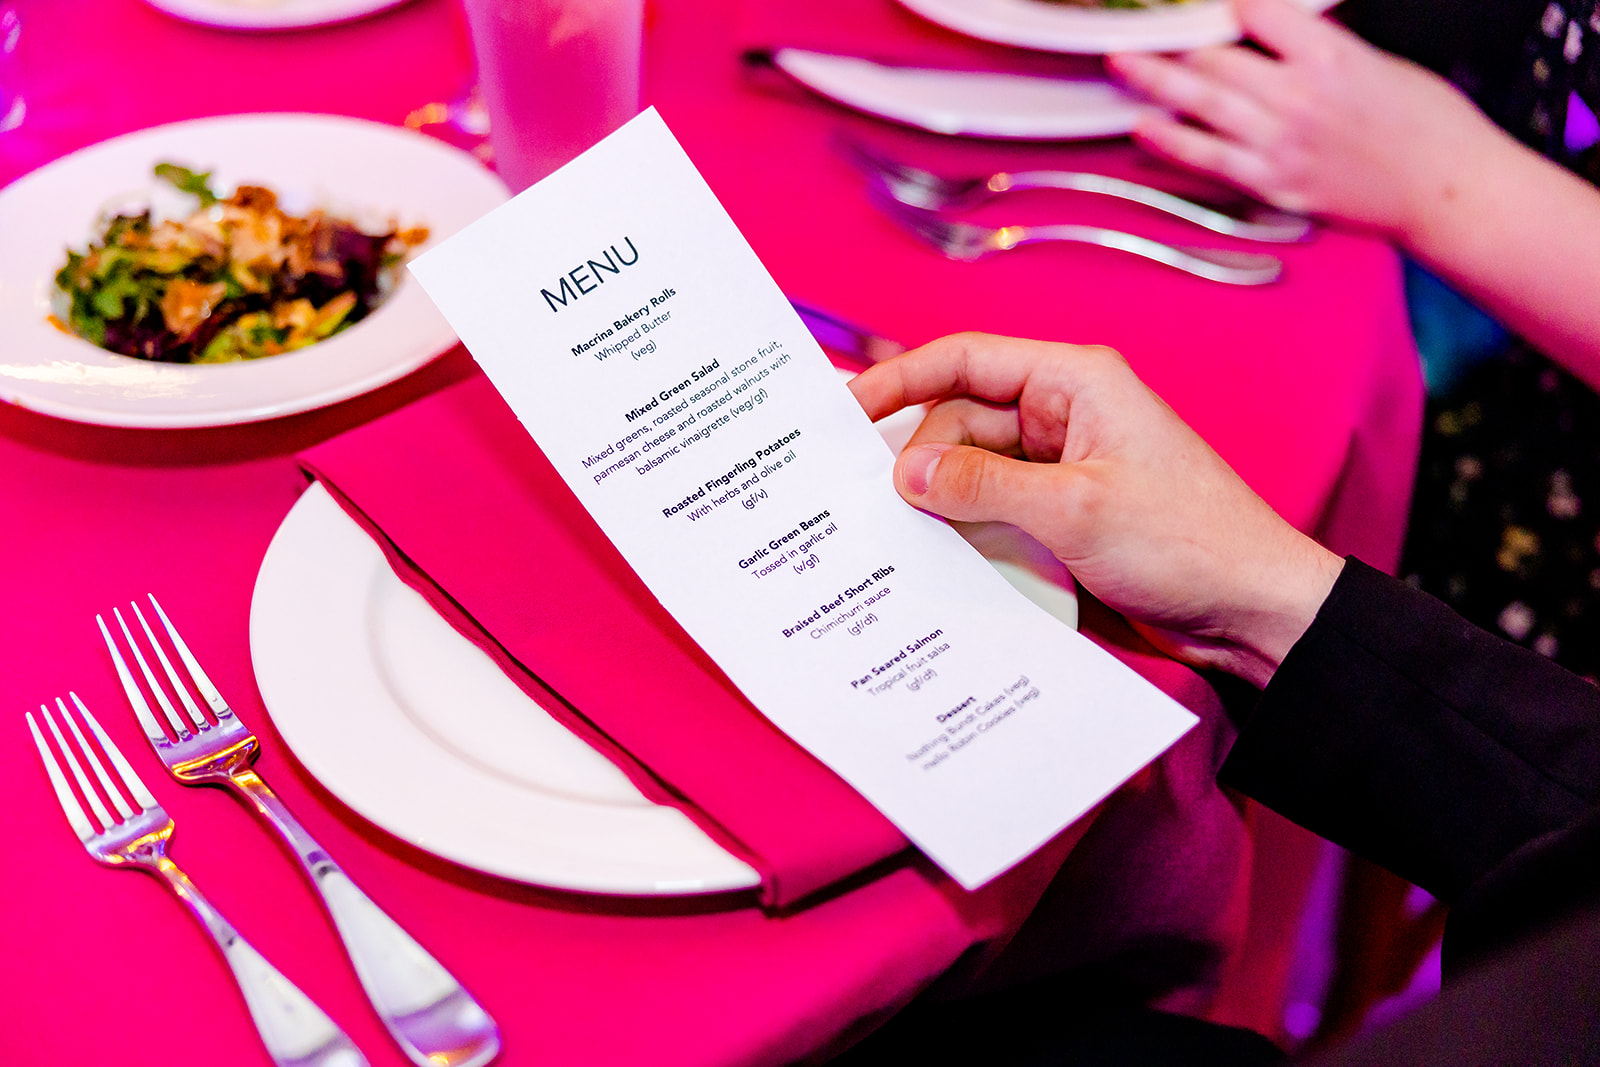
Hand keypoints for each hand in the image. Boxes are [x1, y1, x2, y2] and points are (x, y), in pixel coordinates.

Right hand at [848, 332, 1343, 685]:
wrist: (1254, 610)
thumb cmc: (1188, 542)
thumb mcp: (1074, 510)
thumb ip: (981, 486)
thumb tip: (905, 474)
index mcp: (1075, 382)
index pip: (964, 360)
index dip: (899, 379)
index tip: (844, 411)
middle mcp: (1064, 415)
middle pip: (959, 420)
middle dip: (919, 460)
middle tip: (876, 507)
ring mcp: (1063, 467)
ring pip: (972, 470)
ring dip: (943, 501)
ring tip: (900, 536)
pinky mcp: (1064, 515)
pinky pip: (996, 510)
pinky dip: (968, 529)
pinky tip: (940, 557)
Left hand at [1106, 0, 1507, 240]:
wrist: (1446, 189)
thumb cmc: (1424, 123)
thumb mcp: (1374, 62)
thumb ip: (1317, 46)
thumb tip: (1271, 30)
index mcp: (1330, 56)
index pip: (1257, 11)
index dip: (1227, 1)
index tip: (1208, 0)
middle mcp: (1298, 98)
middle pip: (1217, 56)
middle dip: (1172, 40)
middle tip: (1135, 28)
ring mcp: (1281, 145)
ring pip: (1202, 103)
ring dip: (1153, 80)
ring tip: (1120, 63)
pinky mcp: (1274, 185)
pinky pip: (1209, 159)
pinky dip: (1170, 141)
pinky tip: (1143, 125)